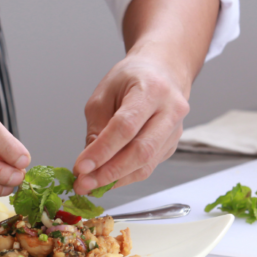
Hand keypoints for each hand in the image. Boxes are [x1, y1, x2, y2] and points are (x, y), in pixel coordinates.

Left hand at [72, 55, 190, 194]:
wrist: (163, 71)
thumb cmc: (131, 78)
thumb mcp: (104, 94)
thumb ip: (97, 127)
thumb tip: (88, 163)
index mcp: (152, 90)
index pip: (125, 127)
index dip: (102, 150)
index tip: (81, 167)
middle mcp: (170, 111)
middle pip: (141, 151)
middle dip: (109, 172)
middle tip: (84, 184)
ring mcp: (175, 130)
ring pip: (146, 164)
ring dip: (115, 179)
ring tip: (90, 185)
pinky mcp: (172, 145)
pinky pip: (147, 167)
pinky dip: (124, 176)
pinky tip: (106, 179)